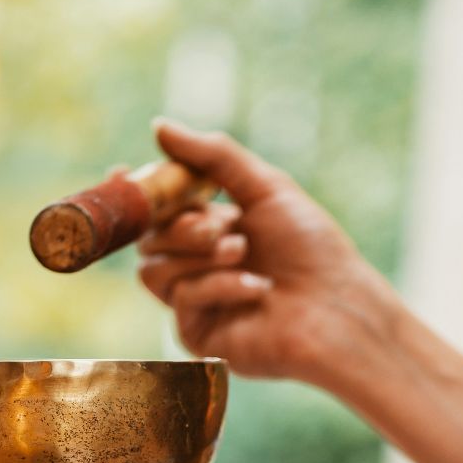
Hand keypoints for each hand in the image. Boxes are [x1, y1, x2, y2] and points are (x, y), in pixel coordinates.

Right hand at [137, 118, 409, 391]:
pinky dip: (218, 286)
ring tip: (242, 253)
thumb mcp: (265, 188)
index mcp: (211, 229)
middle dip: (182, 225)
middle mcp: (198, 266)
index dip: (138, 193)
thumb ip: (213, 157)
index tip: (123, 171)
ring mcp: (197, 302)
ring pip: (153, 270)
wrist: (339, 307)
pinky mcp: (199, 336)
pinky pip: (180, 300)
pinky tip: (257, 289)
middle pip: (148, 238)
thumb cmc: (312, 249)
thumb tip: (159, 126)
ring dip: (199, 255)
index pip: (157, 211)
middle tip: (224, 225)